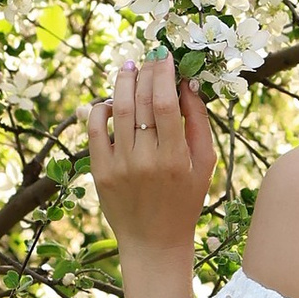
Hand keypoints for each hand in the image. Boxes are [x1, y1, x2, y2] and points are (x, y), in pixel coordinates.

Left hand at [85, 47, 214, 255]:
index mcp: (175, 158)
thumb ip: (199, 123)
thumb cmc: (185, 201)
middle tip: (149, 57)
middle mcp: (145, 160)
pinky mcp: (100, 173)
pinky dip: (99, 109)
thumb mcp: (204, 164)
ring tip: (128, 67)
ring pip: (116, 110)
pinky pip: (95, 131)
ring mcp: (119, 166)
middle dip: (145, 72)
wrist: (154, 242)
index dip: (163, 74)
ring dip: (122, 83)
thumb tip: (188, 84)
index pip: (165, 103)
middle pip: (140, 101)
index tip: (166, 55)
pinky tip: (109, 100)